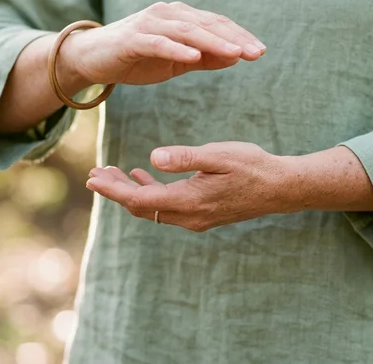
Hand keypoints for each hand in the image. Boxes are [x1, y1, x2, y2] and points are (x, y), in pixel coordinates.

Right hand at [59, 2, 265, 85]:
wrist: (93, 59)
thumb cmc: (138, 58)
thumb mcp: (177, 62)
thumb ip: (205, 57)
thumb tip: (236, 56)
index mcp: (180, 17)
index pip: (216, 23)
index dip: (239, 36)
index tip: (260, 51)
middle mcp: (167, 13)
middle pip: (206, 24)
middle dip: (234, 38)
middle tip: (256, 53)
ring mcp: (149, 23)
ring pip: (187, 31)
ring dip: (212, 42)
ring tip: (235, 54)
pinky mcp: (132, 38)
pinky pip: (159, 42)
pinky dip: (177, 48)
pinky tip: (194, 57)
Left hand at [85, 142, 288, 231]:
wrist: (281, 188)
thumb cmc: (253, 166)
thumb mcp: (219, 155)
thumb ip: (185, 158)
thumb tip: (152, 158)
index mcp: (189, 202)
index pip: (139, 200)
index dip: (112, 190)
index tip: (91, 179)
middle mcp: (189, 216)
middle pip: (141, 207)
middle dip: (115, 192)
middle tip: (94, 174)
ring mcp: (196, 218)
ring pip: (152, 209)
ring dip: (130, 192)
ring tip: (111, 174)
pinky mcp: (202, 213)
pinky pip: (166, 207)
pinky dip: (150, 192)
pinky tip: (143, 175)